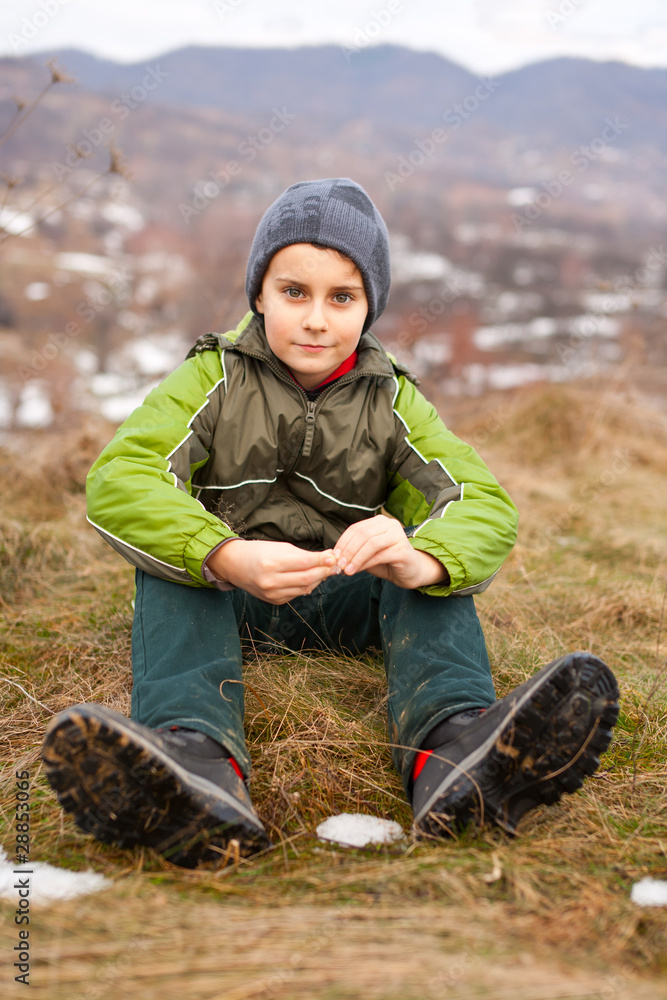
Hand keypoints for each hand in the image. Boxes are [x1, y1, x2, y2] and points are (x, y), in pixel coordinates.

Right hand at [207, 538, 335, 603]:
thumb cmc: (259, 552)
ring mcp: (272, 594)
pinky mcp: (274, 601)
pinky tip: (310, 578)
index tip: (334, 557)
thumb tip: (328, 558)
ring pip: (305, 589)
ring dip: (318, 580)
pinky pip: (297, 594)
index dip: (322, 561)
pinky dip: (306, 586)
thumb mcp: (280, 547)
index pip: (305, 563)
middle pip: (307, 579)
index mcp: (272, 563)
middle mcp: (271, 581)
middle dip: (324, 572)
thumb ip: (303, 554)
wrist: (235, 565)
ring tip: (325, 570)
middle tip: (335, 565)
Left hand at [334, 515, 447, 589]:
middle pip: (362, 534)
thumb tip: (334, 556)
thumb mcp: (367, 556)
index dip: (343, 541)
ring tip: (346, 570)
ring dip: (355, 558)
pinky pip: (379, 555)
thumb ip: (354, 552)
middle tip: (339, 565)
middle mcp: (390, 524)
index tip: (334, 555)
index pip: (356, 528)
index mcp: (379, 522)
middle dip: (348, 550)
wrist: (412, 572)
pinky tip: (357, 571)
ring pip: (370, 543)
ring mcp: (398, 535)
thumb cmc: (387, 562)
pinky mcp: (402, 550)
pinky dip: (365, 563)